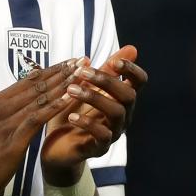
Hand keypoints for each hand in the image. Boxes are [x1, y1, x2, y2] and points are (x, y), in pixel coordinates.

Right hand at [0, 58, 78, 195]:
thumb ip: (7, 112)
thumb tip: (26, 100)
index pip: (28, 80)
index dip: (51, 69)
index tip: (70, 61)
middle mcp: (0, 108)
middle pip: (36, 85)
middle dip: (61, 72)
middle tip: (82, 61)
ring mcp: (6, 123)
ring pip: (38, 99)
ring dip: (62, 85)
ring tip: (81, 74)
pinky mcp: (12, 141)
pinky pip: (36, 119)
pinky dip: (53, 107)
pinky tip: (68, 99)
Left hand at [40, 46, 146, 183]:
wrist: (57, 147)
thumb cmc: (74, 112)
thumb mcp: (87, 88)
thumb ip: (106, 69)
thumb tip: (130, 47)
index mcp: (121, 99)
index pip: (139, 82)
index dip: (132, 70)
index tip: (115, 61)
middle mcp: (123, 115)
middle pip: (129, 96)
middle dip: (106, 81)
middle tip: (82, 72)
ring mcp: (114, 132)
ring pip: (116, 113)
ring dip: (94, 98)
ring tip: (72, 90)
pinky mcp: (100, 148)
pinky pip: (102, 136)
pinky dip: (87, 123)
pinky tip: (71, 115)